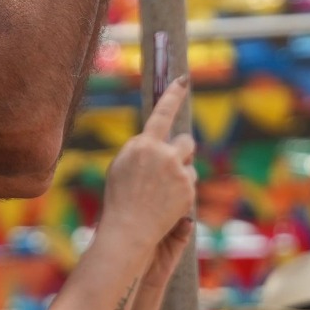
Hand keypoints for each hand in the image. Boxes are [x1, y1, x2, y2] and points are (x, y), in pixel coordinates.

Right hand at [99, 78, 194, 256]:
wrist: (128, 230)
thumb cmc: (119, 199)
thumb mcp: (121, 166)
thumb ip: (141, 149)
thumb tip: (157, 140)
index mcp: (142, 144)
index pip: (162, 113)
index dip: (173, 94)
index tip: (183, 79)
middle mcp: (162, 154)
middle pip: (185, 141)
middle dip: (181, 151)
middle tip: (171, 165)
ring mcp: (177, 171)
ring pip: (189, 165)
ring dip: (181, 173)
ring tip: (162, 193)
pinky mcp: (188, 189)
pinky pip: (190, 184)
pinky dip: (182, 192)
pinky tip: (167, 205)